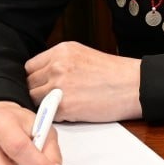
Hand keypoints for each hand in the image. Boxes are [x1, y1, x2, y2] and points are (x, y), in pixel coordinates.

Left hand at [26, 41, 143, 121]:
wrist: (135, 86)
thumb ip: (61, 62)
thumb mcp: (84, 56)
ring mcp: (58, 86)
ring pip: (33, 99)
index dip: (36, 77)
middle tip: (53, 97)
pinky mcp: (63, 106)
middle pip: (28, 83)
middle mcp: (57, 65)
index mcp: (62, 50)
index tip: (44, 84)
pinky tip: (71, 110)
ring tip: (63, 104)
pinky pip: (46, 112)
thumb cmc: (115, 74)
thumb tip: (43, 76)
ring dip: (43, 104)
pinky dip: (54, 114)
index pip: (30, 66)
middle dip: (38, 90)